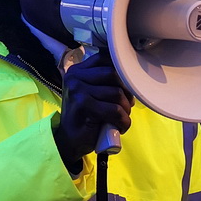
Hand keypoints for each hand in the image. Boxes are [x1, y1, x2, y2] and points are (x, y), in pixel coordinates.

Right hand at [53, 49, 134, 168]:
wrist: (69, 141)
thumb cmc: (85, 117)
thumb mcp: (92, 93)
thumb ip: (103, 81)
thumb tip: (130, 74)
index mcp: (78, 70)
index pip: (106, 58)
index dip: (122, 72)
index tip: (126, 88)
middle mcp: (75, 76)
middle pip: (114, 73)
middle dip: (127, 91)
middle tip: (127, 105)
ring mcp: (78, 89)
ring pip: (117, 93)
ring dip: (126, 109)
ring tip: (122, 118)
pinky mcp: (83, 105)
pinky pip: (114, 110)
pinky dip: (123, 121)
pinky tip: (120, 127)